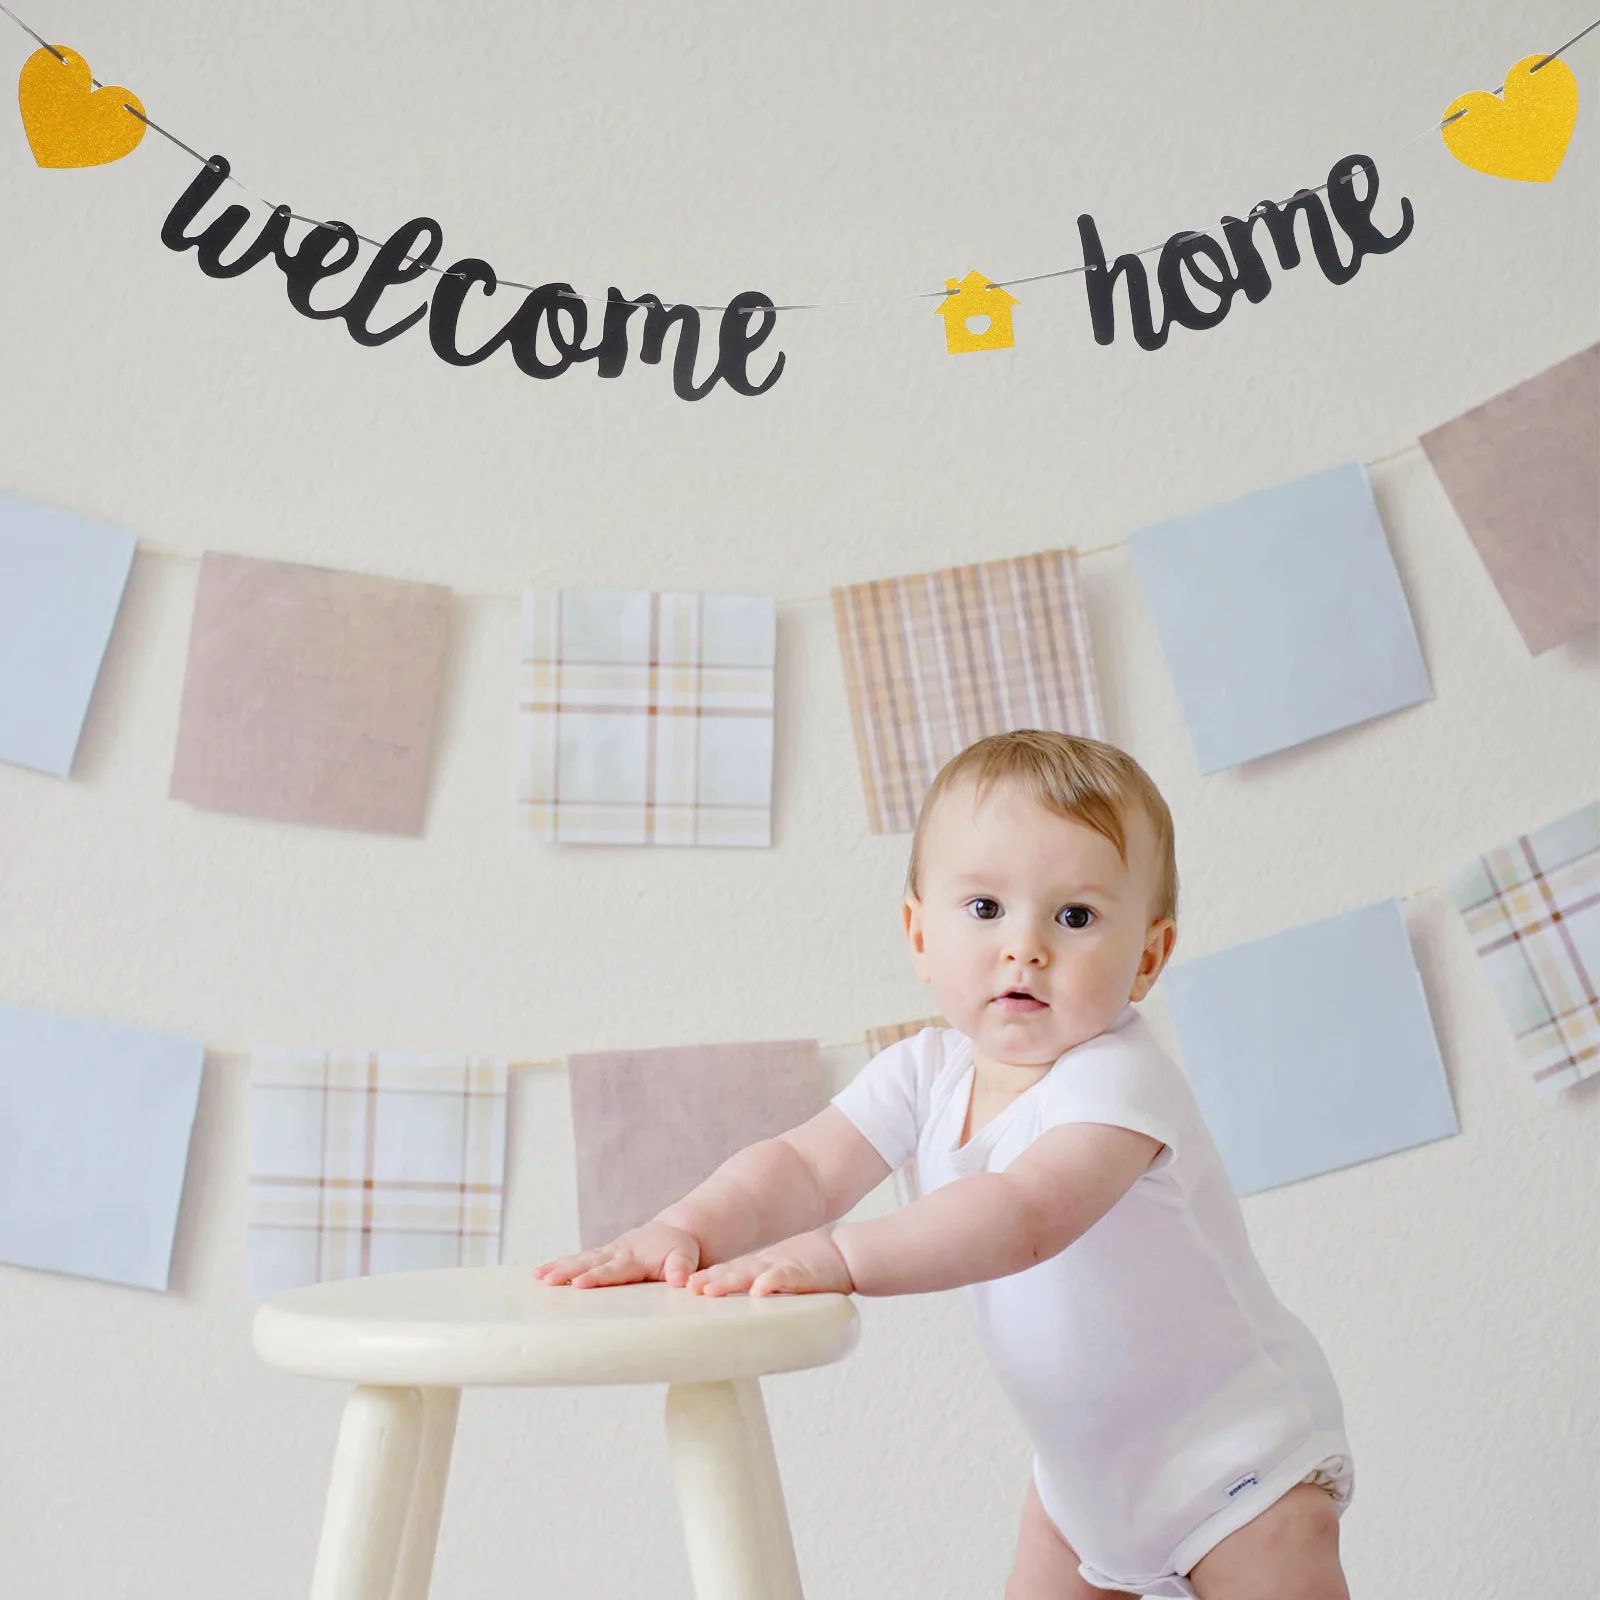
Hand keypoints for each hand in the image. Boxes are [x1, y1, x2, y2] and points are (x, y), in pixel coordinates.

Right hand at [534, 1220, 700, 1288]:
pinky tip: (541, 1274)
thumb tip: (680, 1280)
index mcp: (635, 1257)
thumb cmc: (678, 1250)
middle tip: (546, 1280)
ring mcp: (607, 1253)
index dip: (596, 1277)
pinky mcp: (601, 1255)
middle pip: (589, 1263)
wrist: (672, 1233)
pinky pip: (579, 1259)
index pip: (613, 1270)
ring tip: (538, 1276)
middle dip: (567, 1271)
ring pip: (580, 1259)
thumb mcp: (686, 1257)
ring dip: (558, 1267)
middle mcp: (617, 1253)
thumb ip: (682, 1268)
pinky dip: (560, 1264)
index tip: (578, 1284)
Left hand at [686, 1230, 853, 1297]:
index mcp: (758, 1268)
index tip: (682, 1288)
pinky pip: (783, 1277)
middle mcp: (765, 1267)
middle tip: (688, 1289)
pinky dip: (770, 1282)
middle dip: (709, 1280)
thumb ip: (759, 1284)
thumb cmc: (811, 1268)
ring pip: (750, 1274)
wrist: (844, 1255)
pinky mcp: (801, 1273)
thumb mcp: (779, 1274)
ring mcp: (781, 1268)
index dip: (706, 1278)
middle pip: (732, 1272)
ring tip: (709, 1290)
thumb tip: (739, 1301)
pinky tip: (758, 1290)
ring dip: (729, 1282)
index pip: (727, 1272)